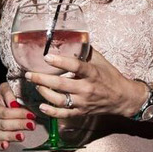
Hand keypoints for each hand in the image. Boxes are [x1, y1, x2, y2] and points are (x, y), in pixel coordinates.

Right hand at [0, 81, 34, 149]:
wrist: (0, 108)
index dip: (18, 114)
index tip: (31, 114)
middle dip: (19, 125)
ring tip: (22, 136)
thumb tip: (14, 103)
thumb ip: (9, 93)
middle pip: (3, 124)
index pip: (5, 112)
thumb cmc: (6, 98)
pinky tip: (6, 146)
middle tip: (32, 125)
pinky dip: (0, 145)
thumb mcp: (6, 89)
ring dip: (12, 136)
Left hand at [27, 47, 143, 121]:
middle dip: (43, 79)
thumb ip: (85, 51)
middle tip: (30, 74)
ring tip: (36, 85)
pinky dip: (52, 111)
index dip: (61, 62)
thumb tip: (72, 37)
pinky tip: (42, 106)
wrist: (123, 98)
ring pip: (60, 100)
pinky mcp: (81, 112)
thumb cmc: (110, 77)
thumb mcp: (101, 61)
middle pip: (61, 85)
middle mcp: (87, 89)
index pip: (76, 66)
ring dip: (45, 93)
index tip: (47, 57)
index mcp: (92, 73)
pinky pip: (64, 114)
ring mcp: (83, 102)